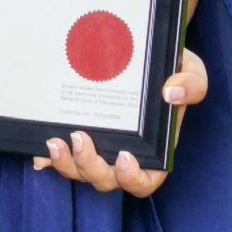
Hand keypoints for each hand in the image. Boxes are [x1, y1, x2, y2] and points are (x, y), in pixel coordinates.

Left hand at [33, 47, 208, 194]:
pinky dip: (50, 158)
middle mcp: (124, 153)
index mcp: (154, 150)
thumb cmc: (172, 68)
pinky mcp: (80, 132)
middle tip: (80, 137)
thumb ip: (192, 83)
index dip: (132, 178)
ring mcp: (100, 145)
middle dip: (90, 166)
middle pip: (106, 179)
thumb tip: (171, 92)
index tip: (124, 157)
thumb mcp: (191, 70)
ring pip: (81, 170)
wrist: (144, 50)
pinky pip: (64, 154)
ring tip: (54, 142)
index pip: (145, 180)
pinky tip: (39, 152)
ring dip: (66, 163)